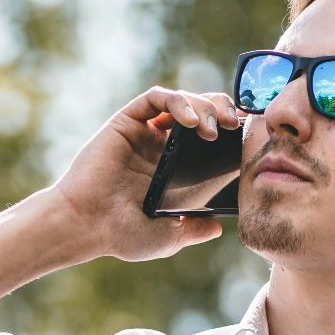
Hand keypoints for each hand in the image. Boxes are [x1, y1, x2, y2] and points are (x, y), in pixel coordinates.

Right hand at [45, 86, 242, 261]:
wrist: (86, 225)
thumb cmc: (121, 234)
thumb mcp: (169, 236)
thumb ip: (194, 229)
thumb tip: (217, 228)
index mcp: (172, 170)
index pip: (208, 140)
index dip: (230, 133)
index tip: (248, 137)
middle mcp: (159, 147)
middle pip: (200, 113)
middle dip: (223, 112)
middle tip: (236, 126)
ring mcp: (144, 133)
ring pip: (182, 100)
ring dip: (205, 106)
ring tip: (214, 128)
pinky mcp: (127, 121)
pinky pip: (156, 98)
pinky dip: (178, 101)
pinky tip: (191, 121)